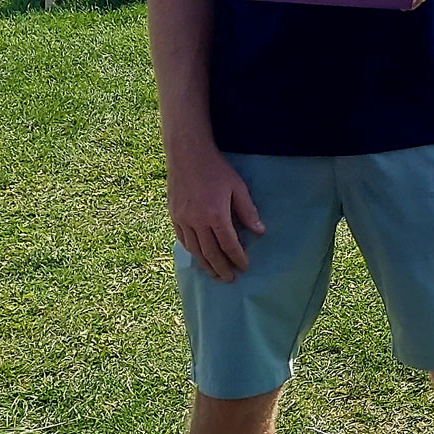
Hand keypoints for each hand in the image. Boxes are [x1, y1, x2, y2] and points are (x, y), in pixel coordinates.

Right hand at [167, 147, 264, 282]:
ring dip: (205, 264)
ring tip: (214, 274)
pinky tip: (198, 256)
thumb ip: (248, 211)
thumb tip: (260, 231)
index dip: (237, 257)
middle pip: (210, 253)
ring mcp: (182, 219)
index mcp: (215, 215)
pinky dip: (191, 251)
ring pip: (194, 250)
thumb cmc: (217, 169)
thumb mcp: (238, 188)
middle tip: (230, 279)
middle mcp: (196, 221)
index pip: (228, 244)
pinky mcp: (173, 215)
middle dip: (221, 268)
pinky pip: (182, 239)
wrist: (187, 155)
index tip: (244, 267)